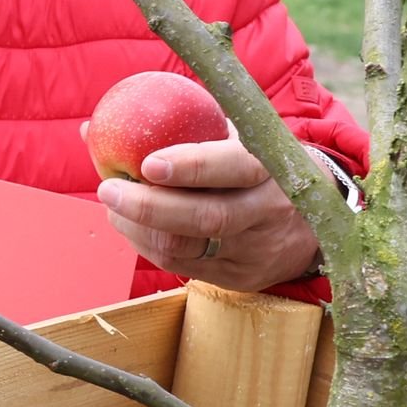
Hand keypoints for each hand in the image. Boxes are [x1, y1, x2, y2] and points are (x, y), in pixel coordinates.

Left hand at [98, 139, 322, 294]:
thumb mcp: (236, 138)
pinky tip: (132, 228)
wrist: (316, 223)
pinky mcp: (241, 278)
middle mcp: (265, 211)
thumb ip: (178, 129)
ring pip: (187, 249)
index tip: (148, 163)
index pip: (233, 166)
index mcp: (269, 167)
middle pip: (205, 217)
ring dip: (139, 229)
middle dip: (148, 206)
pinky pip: (183, 267)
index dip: (191, 166)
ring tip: (114, 207)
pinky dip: (149, 246)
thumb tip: (90, 128)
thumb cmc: (255, 168)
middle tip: (109, 189)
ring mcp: (253, 250)